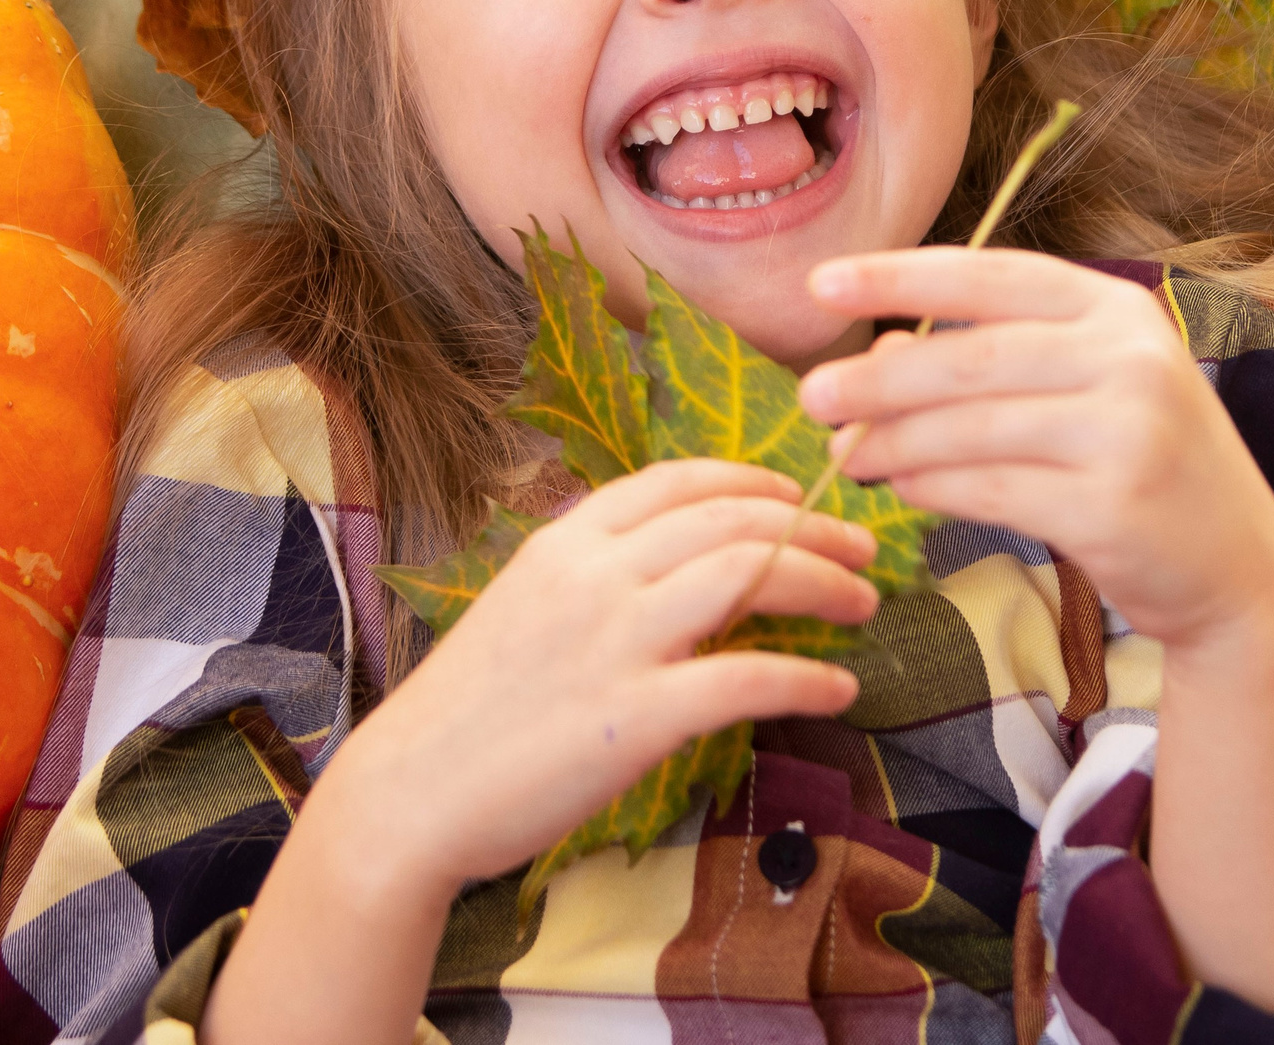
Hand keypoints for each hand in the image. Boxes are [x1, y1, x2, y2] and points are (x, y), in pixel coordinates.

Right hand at [208, 463, 879, 1044]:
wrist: (410, 794)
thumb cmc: (466, 712)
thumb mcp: (520, 607)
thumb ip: (589, 575)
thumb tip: (665, 562)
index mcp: (564, 542)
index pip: (677, 481)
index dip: (751, 480)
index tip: (795, 494)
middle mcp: (594, 576)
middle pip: (731, 520)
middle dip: (812, 527)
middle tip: (861, 545)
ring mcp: (616, 644)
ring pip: (749, 576)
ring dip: (823, 581)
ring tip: (864, 601)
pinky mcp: (637, 718)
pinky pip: (746, 679)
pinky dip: (804, 678)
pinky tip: (837, 687)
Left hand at [797, 248, 1273, 653]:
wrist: (1235, 569)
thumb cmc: (1141, 465)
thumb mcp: (1082, 390)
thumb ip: (989, 359)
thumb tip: (879, 349)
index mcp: (1118, 310)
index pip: (992, 275)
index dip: (902, 275)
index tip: (823, 285)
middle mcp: (1131, 360)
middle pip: (973, 356)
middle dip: (880, 377)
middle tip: (811, 394)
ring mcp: (1130, 432)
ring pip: (974, 428)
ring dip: (894, 442)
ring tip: (844, 453)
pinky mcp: (1116, 507)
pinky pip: (994, 490)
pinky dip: (934, 486)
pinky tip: (901, 487)